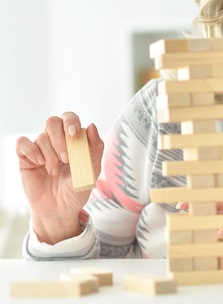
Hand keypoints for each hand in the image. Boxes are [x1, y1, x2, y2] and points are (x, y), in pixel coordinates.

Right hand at [15, 112, 103, 244]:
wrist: (60, 210)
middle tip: (67, 159)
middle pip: (52, 121)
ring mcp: (40, 148)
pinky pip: (23, 143)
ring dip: (50, 154)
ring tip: (54, 171)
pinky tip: (39, 164)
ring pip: (41, 136)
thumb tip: (91, 125)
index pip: (69, 118)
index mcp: (73, 139)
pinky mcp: (26, 157)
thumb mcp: (91, 170)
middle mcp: (56, 140)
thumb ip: (95, 148)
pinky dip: (32, 151)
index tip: (74, 134)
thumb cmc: (77, 189)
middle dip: (60, 138)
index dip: (70, 121)